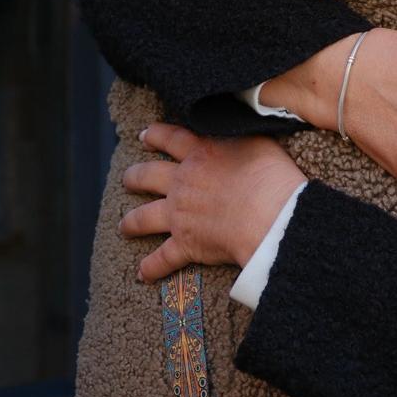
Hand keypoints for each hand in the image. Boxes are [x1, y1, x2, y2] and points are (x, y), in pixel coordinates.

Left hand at [119, 123, 306, 281]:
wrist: (270, 212)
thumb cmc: (271, 175)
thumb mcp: (258, 140)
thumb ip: (241, 134)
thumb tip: (238, 122)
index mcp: (201, 153)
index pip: (171, 138)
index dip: (156, 135)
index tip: (145, 135)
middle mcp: (183, 182)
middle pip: (147, 176)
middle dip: (134, 177)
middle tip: (128, 179)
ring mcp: (180, 214)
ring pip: (144, 217)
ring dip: (131, 222)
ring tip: (124, 226)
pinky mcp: (185, 244)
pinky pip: (162, 259)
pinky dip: (150, 268)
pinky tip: (142, 274)